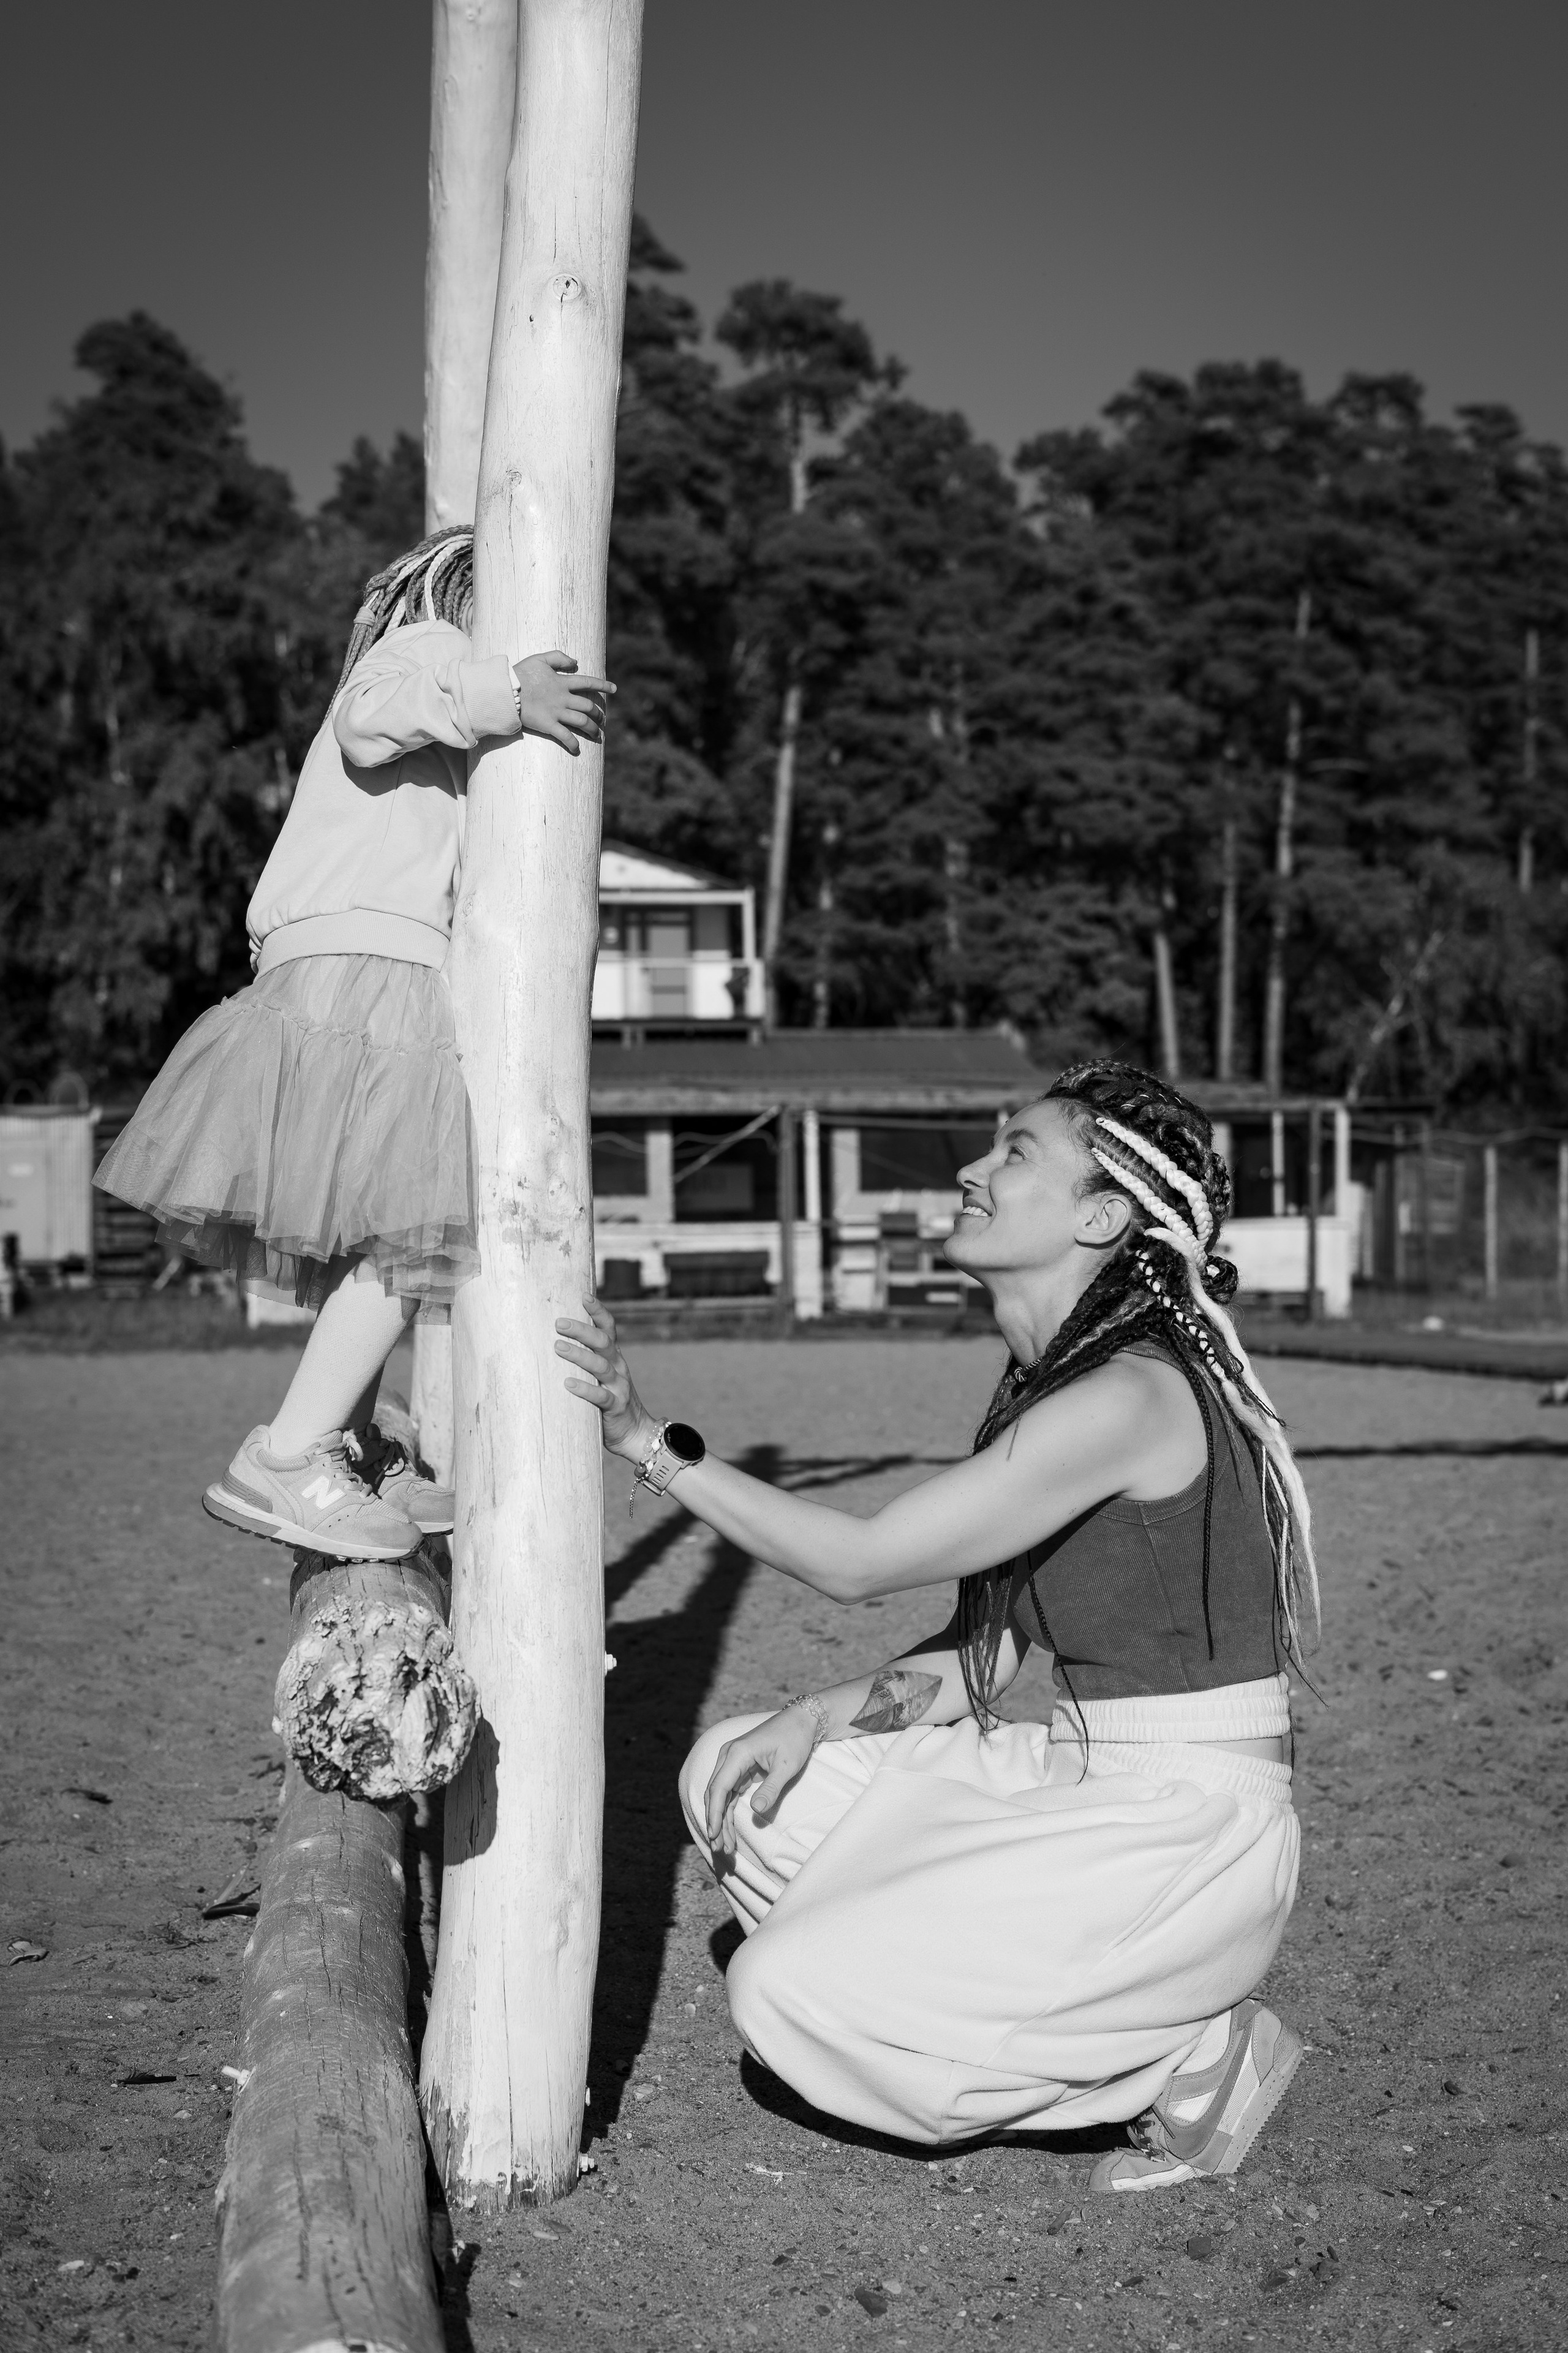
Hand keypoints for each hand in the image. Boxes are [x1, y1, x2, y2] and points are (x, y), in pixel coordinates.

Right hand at [513, 649, 614, 754]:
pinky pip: (565, 736)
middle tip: (602, 719)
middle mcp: (563, 698)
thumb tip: (575, 662)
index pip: (588, 683)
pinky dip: (573, 743)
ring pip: (582, 722)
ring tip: (597, 735)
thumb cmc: (520, 673)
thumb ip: (559, 658)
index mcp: (562, 682)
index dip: (603, 685)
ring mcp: (556, 712)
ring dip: (593, 729)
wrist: (505, 690)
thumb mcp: (539, 658)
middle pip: (588, 706)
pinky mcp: (548, 725)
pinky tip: (577, 749)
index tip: (614, 689)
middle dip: (599, 713)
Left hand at [554, 1299, 654, 1458]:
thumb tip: (553, 1341)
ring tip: (558, 1347)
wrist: (634, 1433)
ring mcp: (618, 1386)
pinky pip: (600, 1396)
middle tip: (558, 1323)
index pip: (608, 1328)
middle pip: (602, 1342)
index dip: (597, 1311)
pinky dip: (585, 1389)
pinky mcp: (615, 1407)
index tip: (583, 1295)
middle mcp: (618, 1367)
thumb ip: (586, 1360)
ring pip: (600, 1366)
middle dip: (581, 1329)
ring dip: (578, 1355)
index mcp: (614, 1356)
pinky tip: (568, 1384)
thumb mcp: (601, 1376)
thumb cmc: (608, 1400)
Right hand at [704, 1709, 819, 1851]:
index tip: (714, 1834)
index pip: (718, 1788)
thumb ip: (771, 1788)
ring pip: (720, 1796)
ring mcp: (732, 1761)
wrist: (801, 1719)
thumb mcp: (787, 1765)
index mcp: (737, 1753)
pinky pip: (729, 1793)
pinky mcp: (739, 1767)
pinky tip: (729, 1831)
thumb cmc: (795, 1739)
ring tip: (726, 1847)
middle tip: (721, 1849)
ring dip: (721, 1820)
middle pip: (715, 1794)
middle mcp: (729, 1756)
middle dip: (715, 1822)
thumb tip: (756, 1810)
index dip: (714, 1813)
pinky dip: (728, 1811)